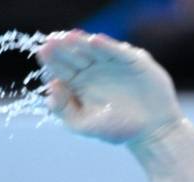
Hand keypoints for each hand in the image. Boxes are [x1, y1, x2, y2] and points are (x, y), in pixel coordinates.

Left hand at [37, 31, 182, 145]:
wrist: (151, 132)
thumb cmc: (116, 129)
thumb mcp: (83, 124)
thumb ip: (63, 109)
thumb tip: (51, 86)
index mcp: (77, 83)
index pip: (60, 67)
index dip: (51, 58)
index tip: (42, 51)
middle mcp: (93, 69)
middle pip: (74, 54)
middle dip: (63, 47)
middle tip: (51, 41)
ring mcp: (113, 63)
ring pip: (94, 49)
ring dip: (81, 42)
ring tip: (69, 37)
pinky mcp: (133, 61)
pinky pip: (118, 52)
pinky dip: (107, 46)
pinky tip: (95, 41)